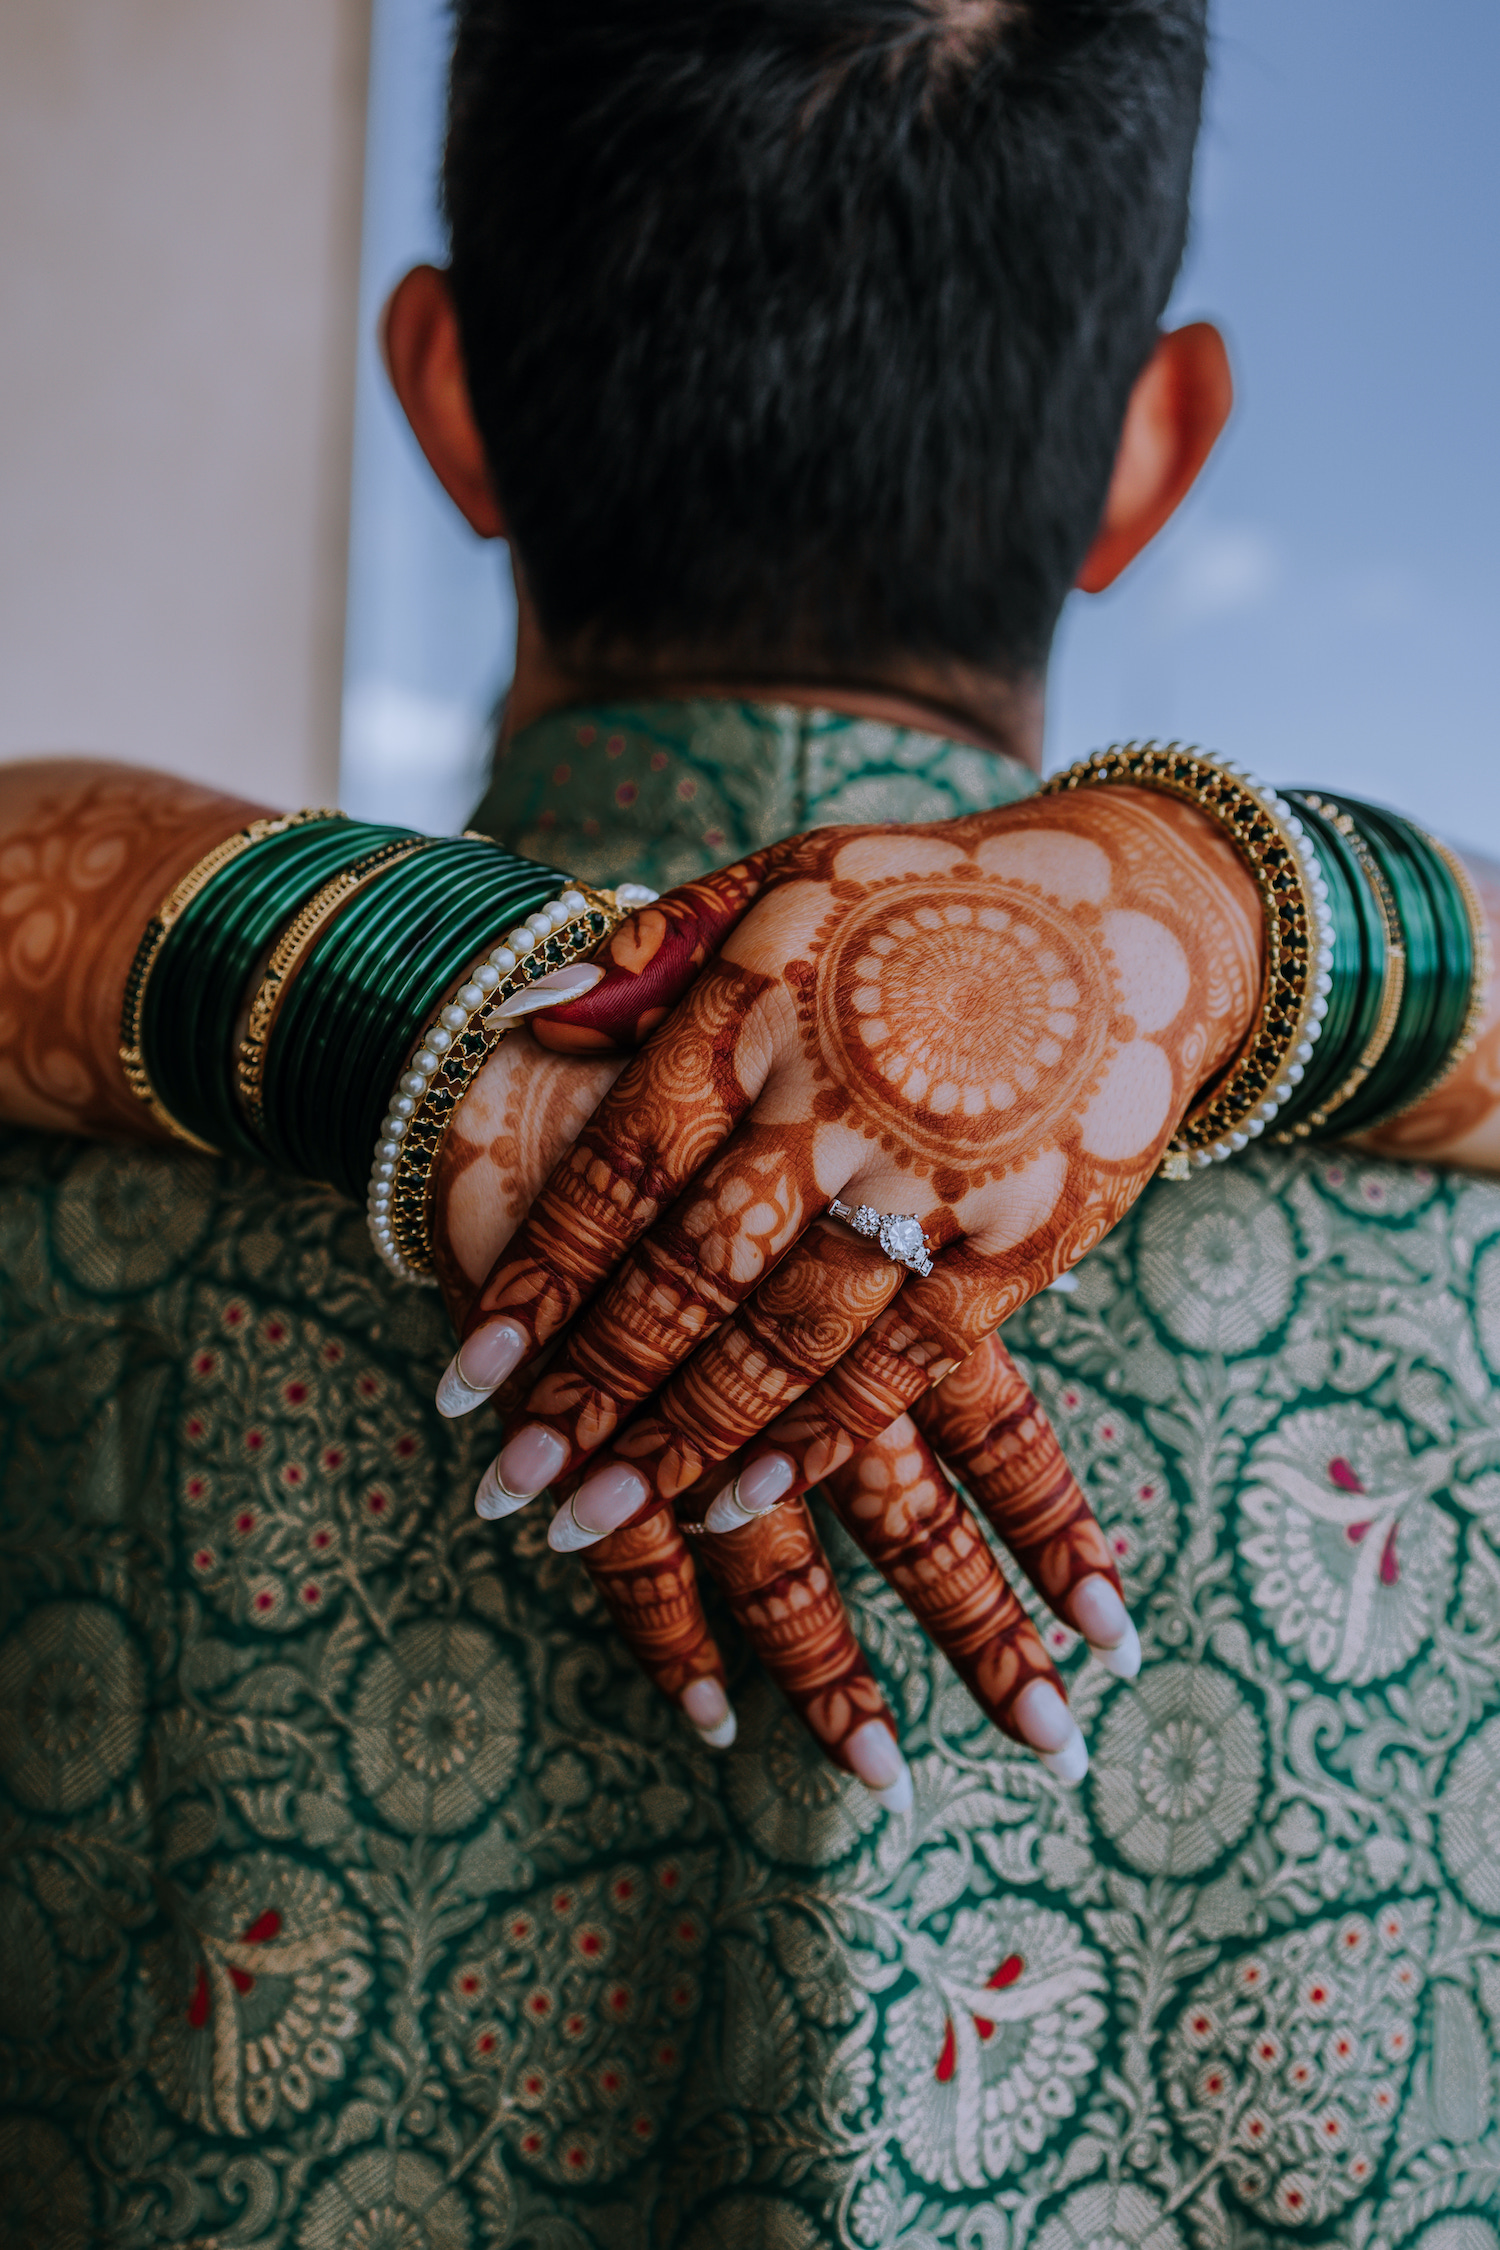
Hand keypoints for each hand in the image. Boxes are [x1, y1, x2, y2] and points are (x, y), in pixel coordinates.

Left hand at [433, 787, 1256, 1775]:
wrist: (1150, 907)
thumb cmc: (931, 895)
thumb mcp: (787, 877)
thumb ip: (654, 952)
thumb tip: (515, 1019)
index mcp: (764, 1001)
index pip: (623, 1169)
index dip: (538, 1284)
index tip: (464, 1383)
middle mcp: (844, 1095)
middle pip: (692, 1275)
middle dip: (589, 1395)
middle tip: (509, 1492)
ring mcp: (945, 1173)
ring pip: (790, 1339)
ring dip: (683, 1443)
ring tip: (591, 1519)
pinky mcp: (1031, 1234)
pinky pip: (909, 1362)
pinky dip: (820, 1438)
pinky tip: (741, 1501)